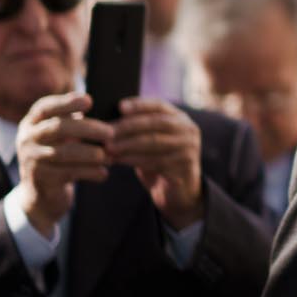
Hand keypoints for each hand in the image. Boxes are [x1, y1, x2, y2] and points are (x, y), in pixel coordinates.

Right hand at [16, 94, 114, 236]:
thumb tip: (104, 108)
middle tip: (111, 133)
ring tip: (110, 157)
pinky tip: (103, 173)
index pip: (45, 107)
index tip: (89, 101)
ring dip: (91, 154)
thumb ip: (73, 122)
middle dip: (87, 129)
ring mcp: (30, 160)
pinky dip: (89, 172)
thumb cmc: (58, 156)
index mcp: (32, 123)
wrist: (41, 194)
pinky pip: (67, 173)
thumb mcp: (61, 137)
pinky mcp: (39, 179)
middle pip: (58, 128)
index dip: (66, 102)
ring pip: (63, 153)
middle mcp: (27, 139)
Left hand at [107, 98, 204, 231]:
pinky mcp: (184, 166)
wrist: (178, 191)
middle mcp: (188, 130)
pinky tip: (118, 160)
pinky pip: (155, 161)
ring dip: (128, 145)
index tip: (120, 107)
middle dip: (129, 126)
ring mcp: (189, 148)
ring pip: (154, 142)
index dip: (140, 104)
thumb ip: (140, 129)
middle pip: (157, 122)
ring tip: (108, 148)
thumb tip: (107, 122)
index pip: (160, 105)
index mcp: (180, 118)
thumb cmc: (159, 160)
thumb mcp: (152, 140)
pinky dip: (133, 160)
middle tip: (107, 132)